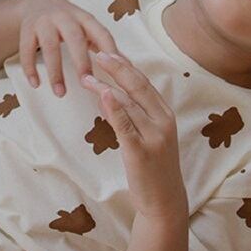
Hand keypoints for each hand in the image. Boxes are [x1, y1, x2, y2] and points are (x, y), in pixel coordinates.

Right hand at [19, 0, 119, 95]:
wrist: (38, 4)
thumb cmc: (70, 23)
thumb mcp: (87, 28)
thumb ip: (104, 46)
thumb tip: (129, 67)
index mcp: (85, 18)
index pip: (101, 33)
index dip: (108, 52)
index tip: (114, 74)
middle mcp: (65, 17)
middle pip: (75, 38)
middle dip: (81, 61)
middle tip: (86, 83)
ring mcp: (44, 22)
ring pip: (49, 47)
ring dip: (55, 71)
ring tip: (60, 93)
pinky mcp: (27, 29)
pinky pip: (26, 50)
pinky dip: (30, 68)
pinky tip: (36, 84)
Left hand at [80, 51, 188, 219]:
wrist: (164, 201)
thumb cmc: (153, 168)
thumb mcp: (147, 135)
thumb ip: (133, 114)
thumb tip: (110, 91)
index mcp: (165, 113)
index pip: (143, 81)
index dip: (124, 64)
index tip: (107, 50)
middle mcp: (163, 120)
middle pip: (137, 85)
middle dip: (116, 66)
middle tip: (95, 52)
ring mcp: (154, 136)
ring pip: (129, 102)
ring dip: (105, 85)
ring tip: (85, 74)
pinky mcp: (141, 151)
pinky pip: (126, 124)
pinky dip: (114, 107)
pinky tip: (103, 93)